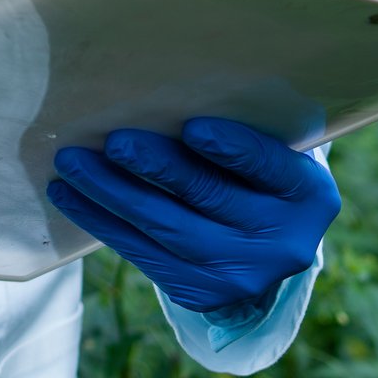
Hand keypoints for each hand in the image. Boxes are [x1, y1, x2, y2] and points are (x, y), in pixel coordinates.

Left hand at [46, 117, 338, 315]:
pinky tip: (69, 195)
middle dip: (156, 168)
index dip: (232, 149)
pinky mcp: (200, 293)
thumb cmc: (252, 173)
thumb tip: (155, 84)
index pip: (268, 166)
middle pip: (209, 197)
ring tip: (71, 163)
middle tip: (114, 141)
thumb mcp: (266, 151)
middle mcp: (285, 242)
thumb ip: (236, 125)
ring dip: (111, 193)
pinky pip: (143, 253)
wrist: (261, 248)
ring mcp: (243, 275)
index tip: (193, 127)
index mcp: (309, 194)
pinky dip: (102, 221)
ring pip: (166, 229)